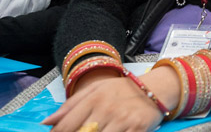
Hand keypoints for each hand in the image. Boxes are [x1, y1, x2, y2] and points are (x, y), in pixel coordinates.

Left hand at [43, 66, 179, 131]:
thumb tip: (46, 123)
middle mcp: (107, 109)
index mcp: (94, 98)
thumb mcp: (96, 89)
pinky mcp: (137, 129)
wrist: (157, 89)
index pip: (67, 125)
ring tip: (97, 131)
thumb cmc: (123, 90)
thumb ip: (70, 105)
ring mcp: (123, 120)